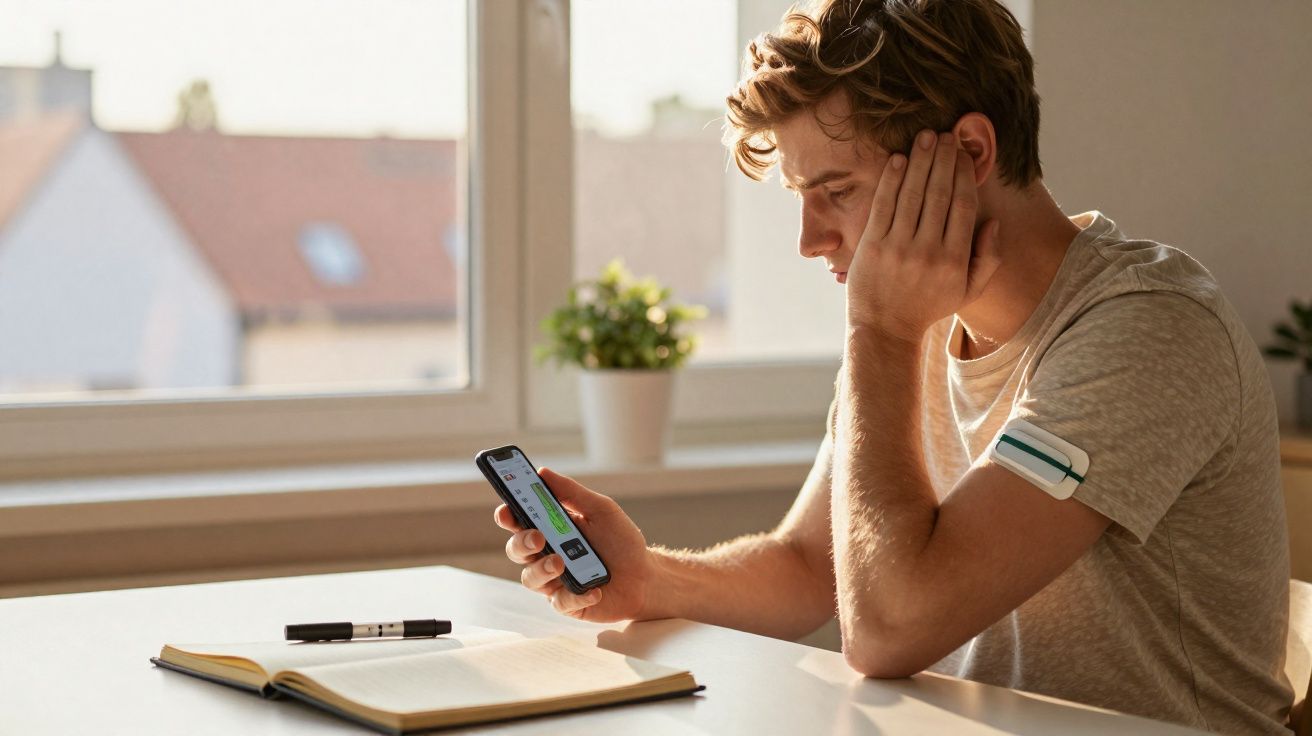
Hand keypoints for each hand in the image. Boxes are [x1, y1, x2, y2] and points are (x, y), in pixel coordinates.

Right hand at [494, 467, 654, 621]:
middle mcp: (546, 554)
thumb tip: (542, 472)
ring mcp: (554, 580)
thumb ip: (572, 493)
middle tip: (538, 538)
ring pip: (530, 578)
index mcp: (550, 528)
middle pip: (516, 549)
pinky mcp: (567, 603)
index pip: (519, 520)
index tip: (506, 510)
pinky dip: (576, 596)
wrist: (645, 576)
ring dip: (542, 570)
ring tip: (562, 563)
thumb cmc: (620, 541)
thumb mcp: (601, 510)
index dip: (507, 515)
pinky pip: (560, 602)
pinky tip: (594, 590)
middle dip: (521, 543)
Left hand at [845, 129, 1001, 341]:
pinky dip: (891, 180)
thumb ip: (988, 259)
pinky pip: (884, 205)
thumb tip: (995, 222)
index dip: (964, 175)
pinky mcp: (872, 246)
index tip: (964, 154)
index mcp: (954, 260)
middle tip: (947, 135)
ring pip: (912, 194)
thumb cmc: (928, 306)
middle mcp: (928, 251)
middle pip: (939, 194)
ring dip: (920, 161)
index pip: (963, 206)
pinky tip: (898, 159)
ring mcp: (898, 248)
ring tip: (926, 137)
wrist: (885, 328)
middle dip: (944, 160)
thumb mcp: (968, 291)